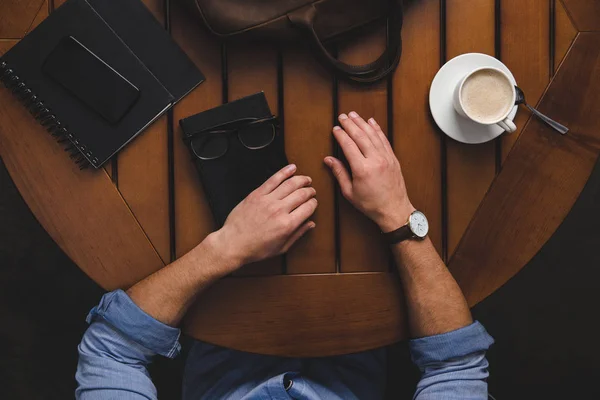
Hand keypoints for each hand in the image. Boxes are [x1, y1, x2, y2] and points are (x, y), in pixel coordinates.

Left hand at [212, 164, 317, 268]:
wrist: (233, 243)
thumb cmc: (256, 248)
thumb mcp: (281, 247)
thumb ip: (298, 234)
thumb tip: (311, 224)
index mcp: (287, 224)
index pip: (308, 207)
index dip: (314, 203)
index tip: (313, 202)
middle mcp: (280, 210)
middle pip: (302, 194)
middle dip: (310, 191)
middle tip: (311, 191)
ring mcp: (268, 200)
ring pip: (290, 184)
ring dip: (301, 180)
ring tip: (306, 179)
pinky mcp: (257, 194)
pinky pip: (273, 179)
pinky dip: (284, 172)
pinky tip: (292, 168)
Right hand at [324, 112, 414, 232]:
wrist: (394, 210)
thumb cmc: (371, 204)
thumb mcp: (349, 192)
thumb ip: (339, 173)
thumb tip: (329, 159)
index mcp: (362, 169)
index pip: (348, 145)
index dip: (341, 135)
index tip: (335, 128)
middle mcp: (375, 160)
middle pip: (360, 136)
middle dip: (350, 124)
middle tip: (342, 116)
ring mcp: (386, 158)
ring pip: (373, 135)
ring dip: (362, 123)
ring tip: (354, 115)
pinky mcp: (393, 158)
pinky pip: (384, 139)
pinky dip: (377, 129)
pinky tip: (371, 122)